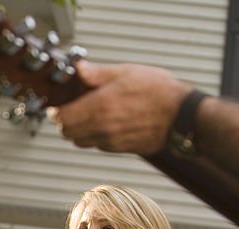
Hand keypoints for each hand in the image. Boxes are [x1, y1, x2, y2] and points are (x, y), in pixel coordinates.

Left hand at [50, 61, 191, 155]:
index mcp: (99, 106)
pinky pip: (97, 145)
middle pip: (67, 132)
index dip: (57, 110)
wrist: (182, 117)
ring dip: (79, 130)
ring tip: (91, 115)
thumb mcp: (127, 73)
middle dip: (66, 121)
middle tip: (73, 108)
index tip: (59, 103)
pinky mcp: (119, 149)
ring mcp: (110, 141)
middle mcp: (101, 127)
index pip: (62, 118)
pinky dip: (95, 136)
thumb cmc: (159, 91)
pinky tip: (107, 123)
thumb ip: (98, 74)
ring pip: (81, 141)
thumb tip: (78, 69)